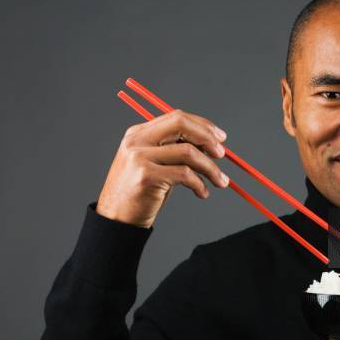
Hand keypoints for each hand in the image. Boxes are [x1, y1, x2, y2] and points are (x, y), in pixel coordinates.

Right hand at [96, 110, 229, 227]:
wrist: (117, 220)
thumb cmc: (140, 194)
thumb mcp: (155, 165)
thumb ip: (176, 151)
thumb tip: (211, 145)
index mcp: (139, 133)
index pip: (177, 118)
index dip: (202, 125)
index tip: (220, 138)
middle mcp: (137, 141)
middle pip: (181, 124)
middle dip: (207, 137)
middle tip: (222, 154)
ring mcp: (139, 157)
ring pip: (188, 152)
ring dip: (211, 168)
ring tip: (220, 181)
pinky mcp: (146, 176)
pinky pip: (185, 174)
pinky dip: (200, 184)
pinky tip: (202, 193)